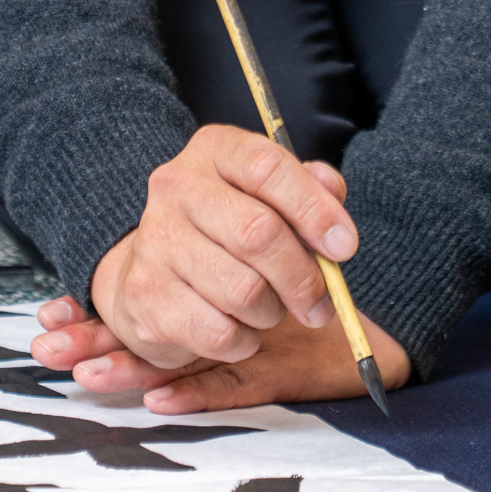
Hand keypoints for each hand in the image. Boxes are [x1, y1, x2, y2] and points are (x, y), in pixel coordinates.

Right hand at [26, 125, 408, 410]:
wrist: (150, 269)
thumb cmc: (227, 229)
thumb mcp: (269, 196)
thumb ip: (308, 189)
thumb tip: (332, 190)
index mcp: (214, 151)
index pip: (269, 168)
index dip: (316, 210)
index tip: (346, 247)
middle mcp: (176, 187)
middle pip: (259, 234)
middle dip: (304, 278)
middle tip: (321, 305)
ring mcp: (155, 241)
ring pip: (244, 290)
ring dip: (273, 312)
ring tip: (270, 309)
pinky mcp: (145, 296)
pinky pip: (220, 333)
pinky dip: (244, 340)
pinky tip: (240, 328)